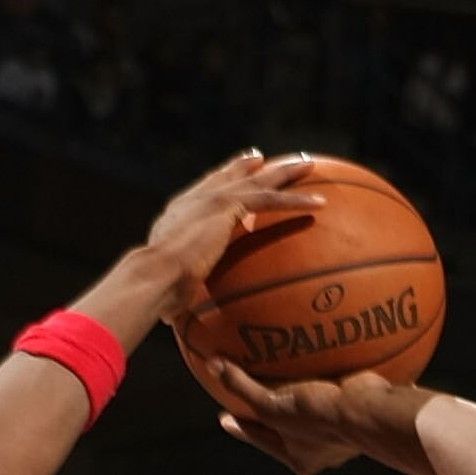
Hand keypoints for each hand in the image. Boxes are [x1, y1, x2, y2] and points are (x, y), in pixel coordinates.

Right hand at [143, 150, 320, 313]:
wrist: (155, 274)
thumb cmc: (158, 290)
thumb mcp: (171, 288)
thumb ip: (177, 293)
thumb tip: (169, 316)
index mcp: (182, 212)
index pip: (209, 188)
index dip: (228, 175)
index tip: (245, 167)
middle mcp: (197, 198)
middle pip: (234, 174)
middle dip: (254, 164)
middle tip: (271, 158)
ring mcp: (213, 198)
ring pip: (258, 179)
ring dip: (284, 171)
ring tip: (308, 165)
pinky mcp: (228, 206)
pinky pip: (271, 200)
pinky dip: (296, 200)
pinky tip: (319, 202)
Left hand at [188, 358, 398, 474]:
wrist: (372, 413)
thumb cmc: (320, 418)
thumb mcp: (273, 406)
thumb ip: (244, 389)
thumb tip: (213, 366)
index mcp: (299, 457)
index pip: (260, 438)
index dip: (240, 426)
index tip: (224, 416)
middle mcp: (320, 447)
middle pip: (285, 425)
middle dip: (270, 411)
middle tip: (251, 394)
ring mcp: (340, 427)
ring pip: (311, 406)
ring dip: (298, 390)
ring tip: (286, 370)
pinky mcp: (356, 405)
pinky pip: (333, 385)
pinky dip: (323, 370)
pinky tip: (316, 349)